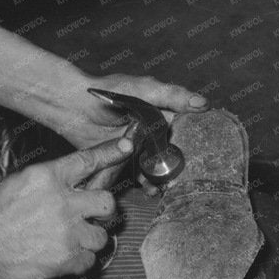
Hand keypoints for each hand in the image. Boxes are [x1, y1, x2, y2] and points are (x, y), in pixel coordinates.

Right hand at [0, 137, 131, 278]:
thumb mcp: (15, 182)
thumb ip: (45, 180)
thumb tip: (64, 180)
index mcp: (48, 177)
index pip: (88, 160)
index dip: (110, 153)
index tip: (126, 147)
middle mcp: (62, 202)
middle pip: (107, 201)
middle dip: (102, 208)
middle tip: (92, 213)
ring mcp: (67, 231)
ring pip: (102, 235)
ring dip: (90, 238)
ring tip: (72, 239)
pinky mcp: (66, 258)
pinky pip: (90, 260)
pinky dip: (80, 260)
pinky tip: (64, 256)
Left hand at [57, 74, 206, 188]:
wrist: (73, 106)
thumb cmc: (109, 91)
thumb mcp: (144, 89)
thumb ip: (173, 96)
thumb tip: (203, 103)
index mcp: (162, 114)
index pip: (186, 131)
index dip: (196, 144)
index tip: (204, 158)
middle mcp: (152, 132)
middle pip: (172, 153)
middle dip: (178, 167)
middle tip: (182, 178)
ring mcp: (138, 148)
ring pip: (156, 167)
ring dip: (162, 178)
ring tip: (165, 187)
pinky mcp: (122, 160)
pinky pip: (135, 175)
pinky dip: (142, 183)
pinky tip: (149, 189)